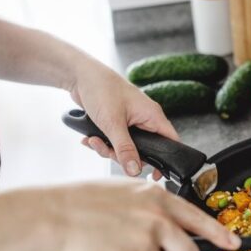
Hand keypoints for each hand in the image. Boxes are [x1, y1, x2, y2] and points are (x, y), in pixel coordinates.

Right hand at [43, 178, 240, 250]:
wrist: (53, 214)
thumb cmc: (82, 203)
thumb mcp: (126, 193)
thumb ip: (152, 208)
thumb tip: (169, 230)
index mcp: (157, 199)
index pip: (198, 218)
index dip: (218, 234)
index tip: (232, 243)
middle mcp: (156, 219)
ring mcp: (144, 242)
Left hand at [69, 60, 176, 177]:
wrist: (80, 75)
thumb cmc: (101, 89)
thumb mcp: (113, 124)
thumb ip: (125, 149)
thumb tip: (134, 171)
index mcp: (152, 116)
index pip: (170, 141)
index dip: (166, 160)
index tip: (154, 175)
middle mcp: (144, 119)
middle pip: (143, 150)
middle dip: (123, 155)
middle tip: (109, 152)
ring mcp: (130, 121)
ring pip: (125, 147)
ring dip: (107, 149)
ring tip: (93, 140)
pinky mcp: (116, 122)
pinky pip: (114, 141)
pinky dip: (101, 142)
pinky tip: (88, 137)